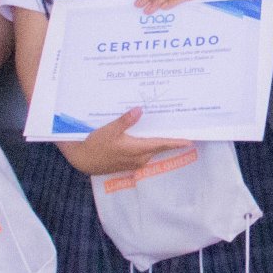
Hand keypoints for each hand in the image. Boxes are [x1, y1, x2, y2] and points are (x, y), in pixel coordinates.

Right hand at [62, 107, 189, 177]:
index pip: (162, 145)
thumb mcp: (109, 130)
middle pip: (158, 147)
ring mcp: (134, 162)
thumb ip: (125, 121)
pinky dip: (147, 144)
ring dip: (157, 141)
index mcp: (137, 149)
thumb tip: (139, 110)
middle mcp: (139, 158)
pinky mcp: (128, 163)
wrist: (82, 160)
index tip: (190, 139)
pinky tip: (144, 135)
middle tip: (178, 127)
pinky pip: (142, 152)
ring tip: (163, 128)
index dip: (176, 142)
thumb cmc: (95, 145)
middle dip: (169, 139)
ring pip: (151, 149)